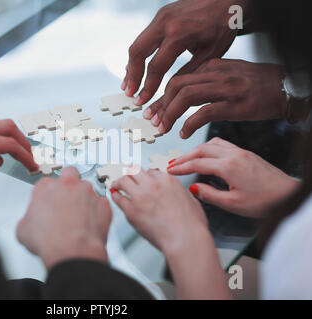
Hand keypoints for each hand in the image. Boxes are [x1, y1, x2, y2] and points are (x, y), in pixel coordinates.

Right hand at [17, 167, 111, 268]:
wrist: (72, 252)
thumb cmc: (49, 241)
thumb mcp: (23, 229)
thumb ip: (29, 217)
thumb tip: (31, 222)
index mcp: (46, 187)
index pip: (46, 183)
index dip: (47, 195)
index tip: (48, 204)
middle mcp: (68, 185)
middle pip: (70, 174)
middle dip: (68, 184)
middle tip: (66, 199)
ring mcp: (88, 192)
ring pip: (87, 188)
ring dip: (84, 198)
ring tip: (80, 216)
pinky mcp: (103, 204)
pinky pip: (101, 204)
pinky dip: (97, 211)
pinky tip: (91, 223)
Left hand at [111, 167, 207, 254]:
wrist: (185, 239)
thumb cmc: (191, 225)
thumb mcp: (191, 200)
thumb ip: (180, 192)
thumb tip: (178, 193)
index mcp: (167, 180)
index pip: (151, 170)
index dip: (146, 175)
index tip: (143, 178)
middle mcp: (152, 185)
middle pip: (134, 171)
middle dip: (130, 173)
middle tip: (126, 176)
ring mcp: (140, 196)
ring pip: (123, 180)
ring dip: (119, 181)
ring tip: (116, 184)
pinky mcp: (131, 210)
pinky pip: (118, 198)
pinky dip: (115, 195)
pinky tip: (115, 195)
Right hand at [124, 0, 248, 104]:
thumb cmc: (223, 24)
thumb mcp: (210, 54)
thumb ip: (188, 72)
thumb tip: (169, 91)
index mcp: (179, 34)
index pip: (155, 67)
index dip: (147, 87)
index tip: (142, 100)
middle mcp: (165, 23)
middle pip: (137, 53)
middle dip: (132, 76)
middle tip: (130, 93)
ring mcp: (160, 17)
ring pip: (137, 44)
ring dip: (131, 66)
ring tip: (129, 83)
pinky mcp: (160, 15)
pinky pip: (144, 37)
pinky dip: (139, 54)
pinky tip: (138, 66)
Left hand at [144, 59, 286, 138]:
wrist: (285, 87)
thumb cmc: (256, 84)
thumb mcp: (227, 74)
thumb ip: (205, 81)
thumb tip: (181, 95)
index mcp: (211, 66)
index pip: (177, 79)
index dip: (161, 97)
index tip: (152, 110)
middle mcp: (216, 73)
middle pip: (176, 86)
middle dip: (160, 105)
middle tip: (153, 120)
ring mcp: (226, 88)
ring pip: (186, 97)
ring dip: (170, 114)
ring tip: (164, 128)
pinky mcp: (234, 105)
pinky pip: (204, 113)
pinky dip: (189, 124)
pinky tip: (184, 133)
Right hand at [168, 137, 298, 216]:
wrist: (289, 196)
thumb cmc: (266, 202)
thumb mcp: (234, 204)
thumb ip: (210, 195)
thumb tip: (193, 189)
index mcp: (229, 166)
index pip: (197, 163)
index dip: (181, 167)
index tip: (170, 170)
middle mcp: (234, 155)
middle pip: (202, 149)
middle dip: (185, 156)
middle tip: (173, 163)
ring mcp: (241, 152)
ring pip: (212, 143)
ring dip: (196, 150)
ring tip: (186, 158)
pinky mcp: (247, 154)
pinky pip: (222, 144)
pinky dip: (209, 147)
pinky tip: (207, 155)